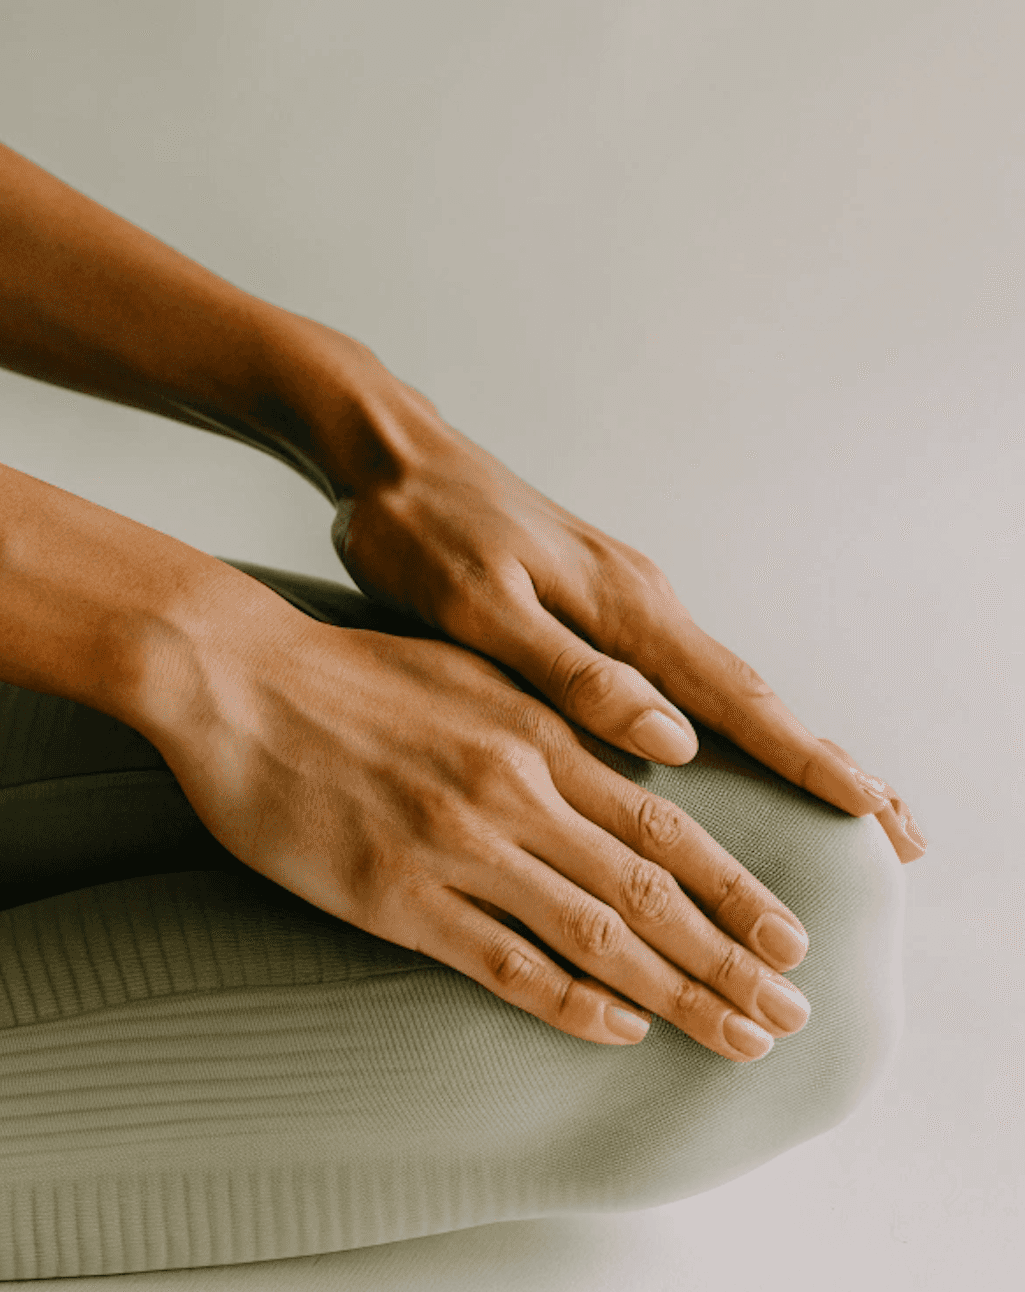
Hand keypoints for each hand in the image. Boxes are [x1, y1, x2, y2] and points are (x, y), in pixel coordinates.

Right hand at [161, 599, 816, 1056]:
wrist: (234, 678)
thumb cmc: (345, 672)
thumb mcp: (468, 672)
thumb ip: (549, 721)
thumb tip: (631, 758)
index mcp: (534, 735)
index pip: (666, 826)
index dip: (736, 890)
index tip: (792, 937)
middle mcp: (512, 792)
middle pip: (651, 891)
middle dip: (733, 959)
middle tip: (791, 1013)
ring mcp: (456, 848)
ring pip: (597, 936)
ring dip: (678, 995)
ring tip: (737, 1038)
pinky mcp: (396, 897)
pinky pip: (505, 964)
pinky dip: (573, 1003)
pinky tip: (620, 1030)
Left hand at [329, 399, 926, 862]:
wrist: (390, 457)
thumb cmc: (419, 532)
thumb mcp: (479, 608)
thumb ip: (569, 672)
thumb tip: (673, 739)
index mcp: (623, 607)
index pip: (736, 700)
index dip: (805, 762)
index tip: (872, 815)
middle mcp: (640, 601)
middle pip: (752, 696)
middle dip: (827, 763)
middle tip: (901, 834)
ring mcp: (621, 599)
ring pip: (722, 685)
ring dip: (786, 744)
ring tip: (846, 803)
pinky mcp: (593, 603)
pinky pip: (683, 671)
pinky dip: (728, 717)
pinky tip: (730, 749)